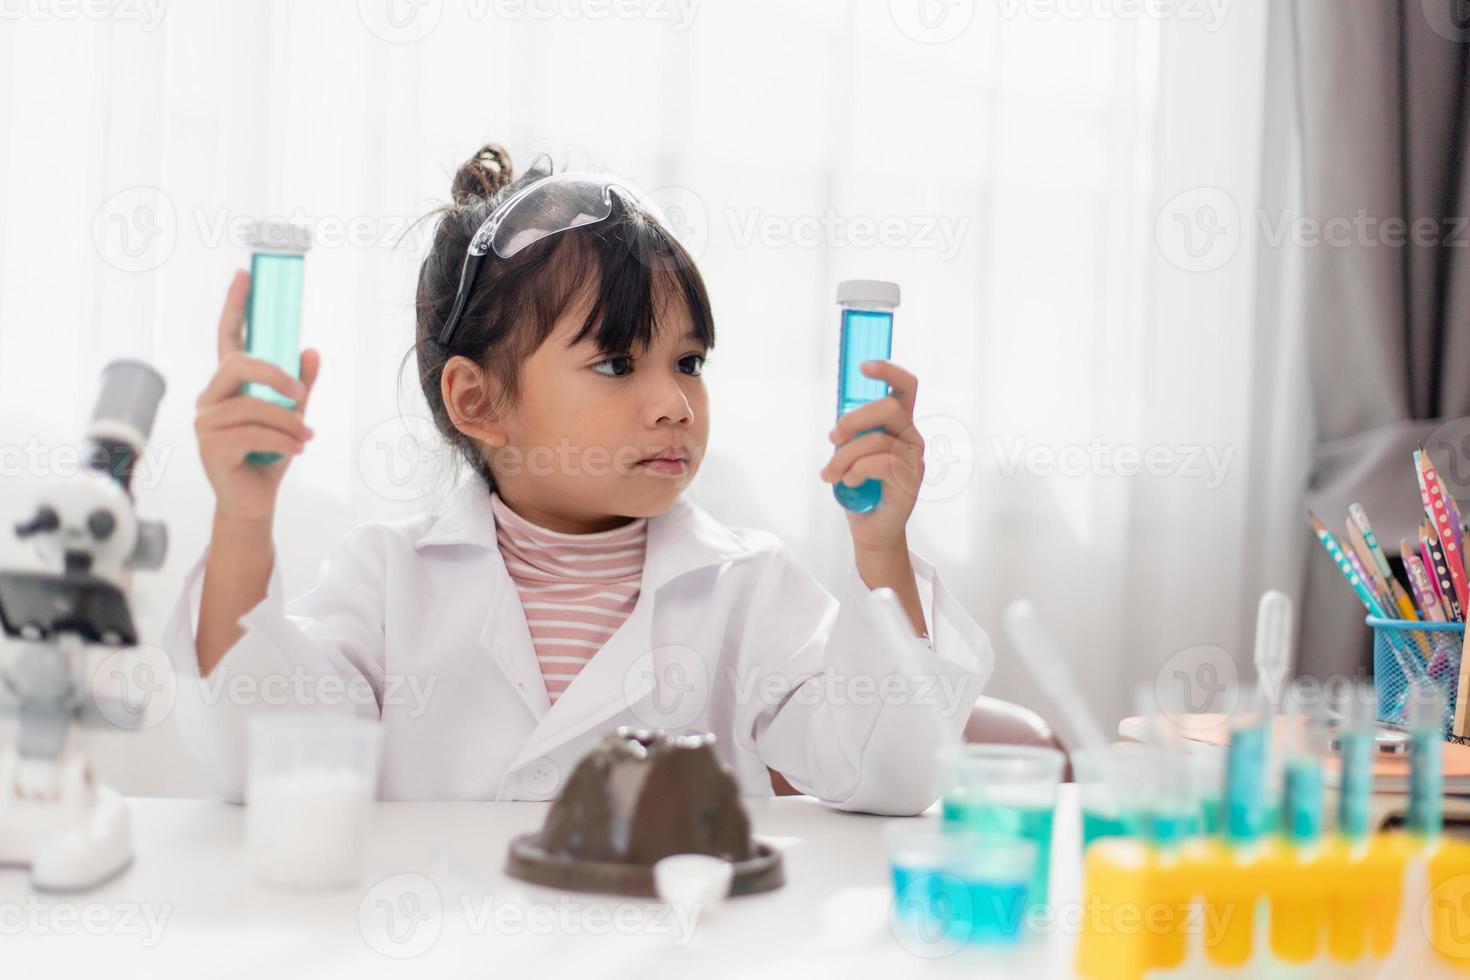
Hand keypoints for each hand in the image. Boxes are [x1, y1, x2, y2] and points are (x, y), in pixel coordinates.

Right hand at [195, 269, 319, 526]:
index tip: (245, 275)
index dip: (235, 305)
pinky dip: (283, 442)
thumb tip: (311, 350)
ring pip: (255, 406)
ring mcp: (206, 422)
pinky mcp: (211, 447)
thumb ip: (299, 385)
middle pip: (240, 365)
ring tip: (303, 438)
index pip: (227, 337)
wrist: (254, 501)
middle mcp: (211, 398)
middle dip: (276, 376)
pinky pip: (256, 433)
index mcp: (228, 385)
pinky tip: (294, 450)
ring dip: (289, 422)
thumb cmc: (268, 456)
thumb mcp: (292, 416)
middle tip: (301, 394)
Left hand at [818, 359, 924, 557]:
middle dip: (854, 420)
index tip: (864, 367)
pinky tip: (849, 482)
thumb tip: (838, 423)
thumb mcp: (849, 452)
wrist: (870, 528)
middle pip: (890, 407)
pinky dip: (856, 471)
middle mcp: (911, 437)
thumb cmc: (860, 487)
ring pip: (878, 440)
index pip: (905, 387)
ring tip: (830, 474)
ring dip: (845, 457)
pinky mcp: (911, 480)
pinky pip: (880, 463)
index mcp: (898, 424)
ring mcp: (915, 458)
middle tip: (832, 438)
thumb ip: (851, 433)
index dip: (888, 371)